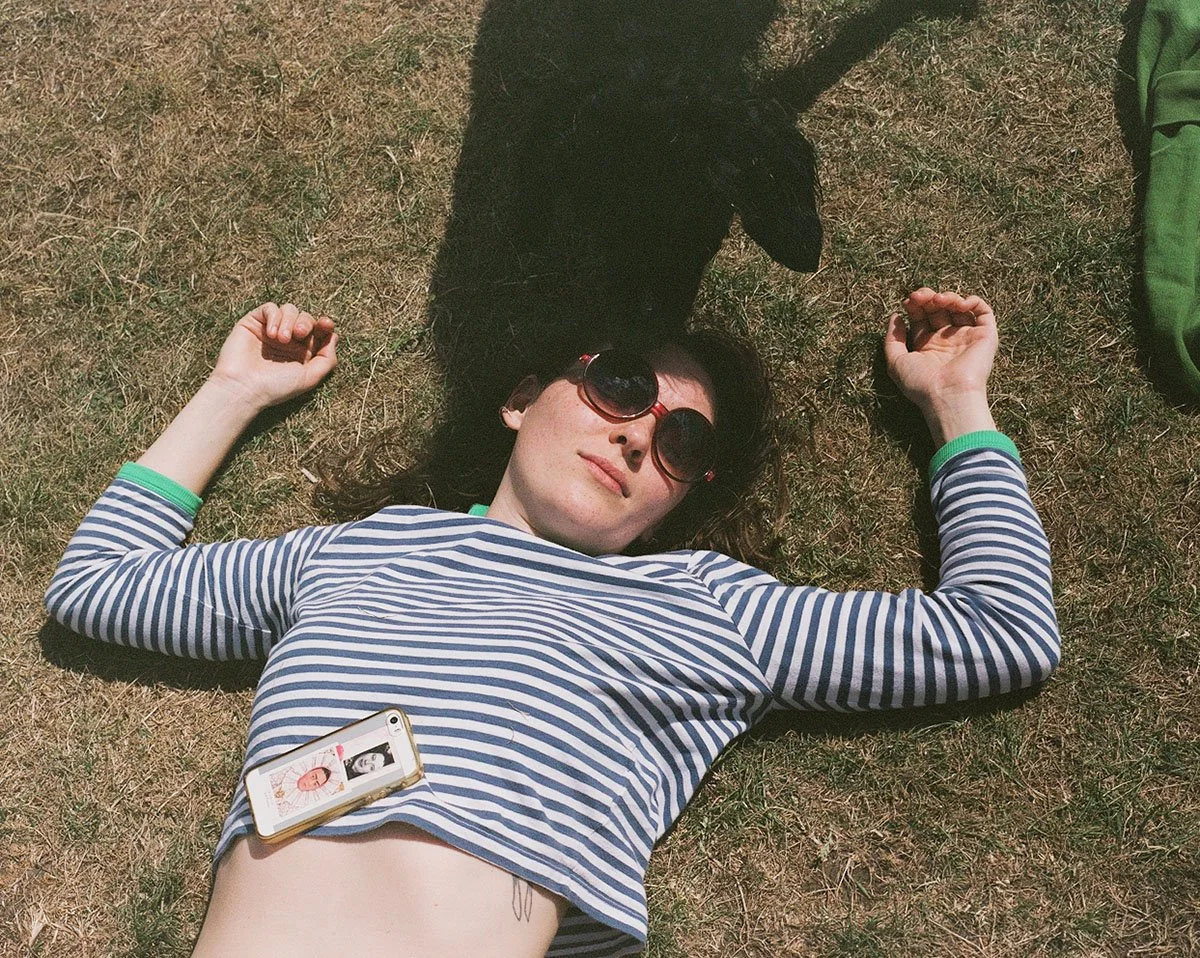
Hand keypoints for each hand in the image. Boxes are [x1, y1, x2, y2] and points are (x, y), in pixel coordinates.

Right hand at [209, 302, 337, 410]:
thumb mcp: (310, 377)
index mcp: (302, 352)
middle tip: (299, 334)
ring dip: (289, 321)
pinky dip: (274, 316)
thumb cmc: (276, 387)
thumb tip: (334, 337)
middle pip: (306, 318)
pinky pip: (270, 308)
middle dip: (306, 323)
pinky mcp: (253, 323)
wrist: (243, 388)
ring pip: (289, 310)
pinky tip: (270, 334)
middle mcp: (288, 340)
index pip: (318, 331)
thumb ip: (327, 359)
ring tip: (281, 339)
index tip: (326, 325)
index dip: (325, 325)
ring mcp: (270, 330)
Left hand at [883, 288, 998, 444]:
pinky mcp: (985, 336)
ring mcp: (966, 337)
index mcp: (927, 346)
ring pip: (959, 307)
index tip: (908, 301)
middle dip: (928, 298)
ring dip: (947, 297)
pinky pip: (983, 312)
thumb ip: (892, 339)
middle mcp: (947, 340)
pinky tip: (959, 303)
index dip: (915, 306)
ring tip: (937, 299)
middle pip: (938, 310)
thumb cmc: (920, 383)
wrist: (947, 394)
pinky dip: (973, 301)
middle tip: (919, 296)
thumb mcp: (895, 362)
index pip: (922, 318)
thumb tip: (895, 316)